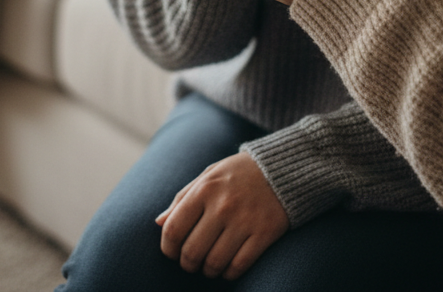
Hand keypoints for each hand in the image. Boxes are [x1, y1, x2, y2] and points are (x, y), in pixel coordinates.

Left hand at [155, 152, 289, 279]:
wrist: (283, 169)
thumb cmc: (238, 174)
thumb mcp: (208, 176)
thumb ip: (182, 198)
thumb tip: (159, 222)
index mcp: (205, 189)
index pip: (174, 229)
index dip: (168, 248)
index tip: (172, 253)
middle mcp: (222, 205)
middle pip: (192, 251)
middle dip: (187, 264)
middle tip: (190, 263)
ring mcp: (244, 221)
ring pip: (214, 262)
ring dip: (207, 271)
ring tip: (208, 267)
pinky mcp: (264, 233)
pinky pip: (239, 265)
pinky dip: (229, 273)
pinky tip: (227, 268)